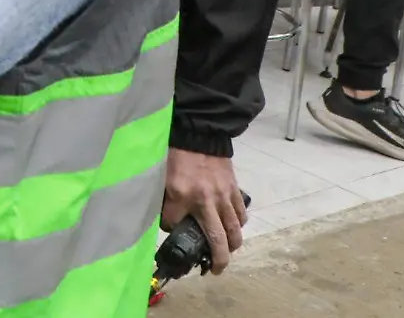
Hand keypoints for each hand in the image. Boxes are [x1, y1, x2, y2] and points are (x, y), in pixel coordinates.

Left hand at [161, 148, 245, 274]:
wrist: (200, 134)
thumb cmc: (177, 154)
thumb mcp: (161, 175)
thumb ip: (164, 198)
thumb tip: (167, 217)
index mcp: (182, 195)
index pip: (172, 223)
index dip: (169, 229)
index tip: (169, 230)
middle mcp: (206, 201)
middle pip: (218, 240)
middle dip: (219, 260)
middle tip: (216, 270)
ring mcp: (224, 197)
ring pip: (235, 230)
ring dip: (232, 245)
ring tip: (226, 251)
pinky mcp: (235, 190)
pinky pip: (241, 215)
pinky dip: (238, 224)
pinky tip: (232, 227)